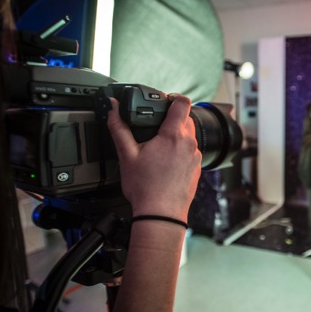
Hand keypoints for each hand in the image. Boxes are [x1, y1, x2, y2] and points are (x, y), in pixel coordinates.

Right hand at [107, 94, 201, 220]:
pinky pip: (190, 152)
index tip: (164, 100)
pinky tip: (165, 162)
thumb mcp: (126, 155)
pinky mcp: (197, 168)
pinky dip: (180, 151)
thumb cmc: (145, 188)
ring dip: (176, 136)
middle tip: (155, 126)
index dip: (173, 97)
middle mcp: (189, 144)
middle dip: (172, 118)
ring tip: (157, 147)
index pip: (182, 102)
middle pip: (186, 118)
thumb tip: (113, 109)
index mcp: (173, 135)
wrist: (161, 214)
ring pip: (189, 136)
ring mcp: (195, 157)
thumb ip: (119, 128)